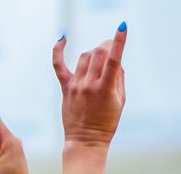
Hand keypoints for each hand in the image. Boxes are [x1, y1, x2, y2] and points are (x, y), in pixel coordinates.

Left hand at [54, 26, 127, 147]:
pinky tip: (63, 38)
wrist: (85, 141)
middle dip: (107, 46)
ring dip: (94, 53)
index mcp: (105, 89)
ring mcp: (75, 86)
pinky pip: (58, 65)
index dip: (119, 41)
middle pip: (98, 53)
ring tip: (100, 59)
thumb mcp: (120, 101)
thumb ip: (119, 78)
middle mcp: (88, 85)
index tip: (122, 27)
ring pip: (85, 57)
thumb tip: (116, 60)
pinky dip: (58, 50)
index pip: (113, 60)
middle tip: (112, 47)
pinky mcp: (65, 88)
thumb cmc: (107, 122)